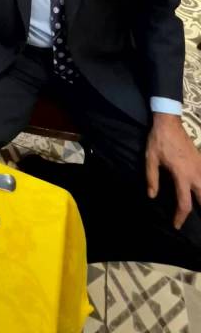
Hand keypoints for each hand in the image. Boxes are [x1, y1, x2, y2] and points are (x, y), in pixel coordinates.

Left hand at [146, 113, 200, 228]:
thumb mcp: (150, 159)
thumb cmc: (159, 141)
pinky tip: (199, 189)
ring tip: (199, 207)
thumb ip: (151, 178)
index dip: (180, 217)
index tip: (176, 225)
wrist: (169, 122)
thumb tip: (152, 196)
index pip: (184, 203)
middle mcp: (195, 173)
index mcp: (181, 175)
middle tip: (196, 222)